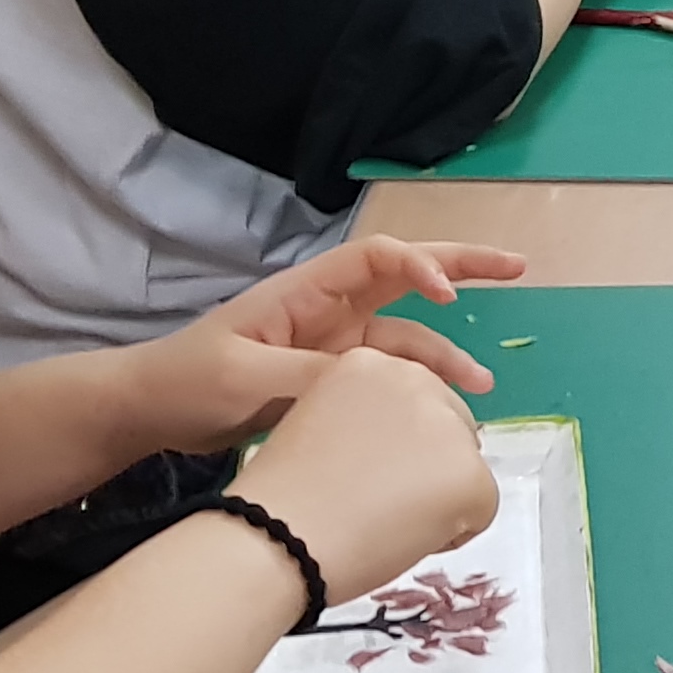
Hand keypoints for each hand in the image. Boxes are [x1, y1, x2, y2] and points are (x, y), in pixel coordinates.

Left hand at [134, 238, 525, 453]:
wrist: (153, 413)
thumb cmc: (189, 380)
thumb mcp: (244, 376)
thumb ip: (308, 377)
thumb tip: (370, 384)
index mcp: (307, 291)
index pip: (378, 260)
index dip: (420, 266)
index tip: (448, 295)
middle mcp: (329, 310)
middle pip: (407, 276)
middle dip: (463, 267)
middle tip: (519, 266)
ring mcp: (333, 346)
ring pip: (406, 337)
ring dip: (446, 353)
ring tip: (481, 385)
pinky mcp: (330, 381)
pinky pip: (387, 377)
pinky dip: (418, 388)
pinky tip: (441, 412)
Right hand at [228, 346, 500, 607]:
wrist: (276, 538)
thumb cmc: (282, 499)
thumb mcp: (319, 428)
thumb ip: (365, 424)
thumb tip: (403, 454)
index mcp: (369, 364)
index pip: (414, 405)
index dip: (395, 450)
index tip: (362, 474)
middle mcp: (414, 379)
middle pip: (451, 430)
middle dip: (427, 470)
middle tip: (377, 504)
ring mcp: (447, 424)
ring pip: (466, 469)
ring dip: (438, 499)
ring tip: (383, 521)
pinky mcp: (470, 472)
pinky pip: (481, 510)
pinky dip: (452, 533)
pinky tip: (402, 539)